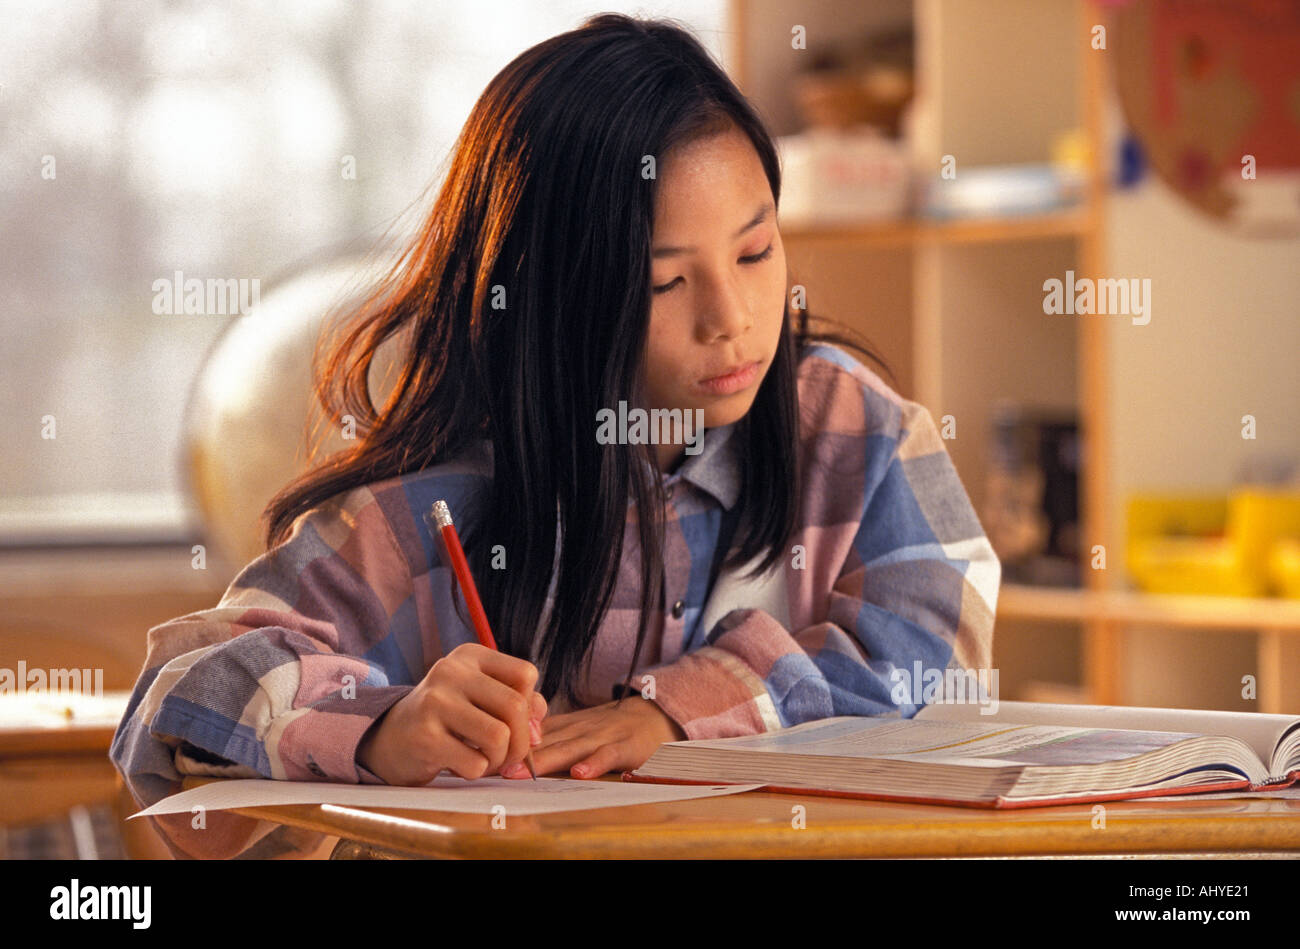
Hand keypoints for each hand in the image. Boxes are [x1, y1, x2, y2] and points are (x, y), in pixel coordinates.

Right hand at [356, 642, 547, 784]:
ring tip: (484, 760)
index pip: (525, 674)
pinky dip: (476, 772)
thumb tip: (537, 725)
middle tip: (510, 756)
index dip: (531, 706)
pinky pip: (475, 764)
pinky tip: (460, 764)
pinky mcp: (425, 737)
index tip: (517, 724)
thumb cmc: (445, 718)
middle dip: (522, 741)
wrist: (387, 738)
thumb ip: (516, 702)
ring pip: (499, 736)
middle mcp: (451, 671)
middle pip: (515, 707)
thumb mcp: (478, 697)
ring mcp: (435, 702)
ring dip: (499, 759)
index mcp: (469, 656)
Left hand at [506, 695, 685, 778]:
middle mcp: (578, 729)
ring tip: (521, 773)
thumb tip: (504, 757)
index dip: (504, 745)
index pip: (529, 734)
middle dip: (515, 755)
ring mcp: (601, 737)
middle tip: (490, 767)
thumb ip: (546, 741)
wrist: (653, 715)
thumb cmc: (608, 728)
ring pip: (570, 748)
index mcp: (563, 726)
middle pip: (543, 742)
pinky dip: (594, 763)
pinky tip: (579, 774)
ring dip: (546, 761)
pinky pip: (608, 755)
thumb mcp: (574, 729)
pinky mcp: (625, 747)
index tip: (480, 756)